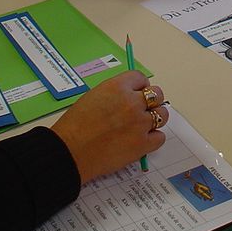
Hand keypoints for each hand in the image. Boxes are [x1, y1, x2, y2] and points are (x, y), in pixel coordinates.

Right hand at [51, 70, 167, 183]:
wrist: (69, 152)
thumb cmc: (74, 126)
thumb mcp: (93, 96)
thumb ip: (115, 93)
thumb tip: (129, 96)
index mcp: (118, 87)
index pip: (141, 79)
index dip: (139, 87)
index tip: (137, 93)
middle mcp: (132, 102)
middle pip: (157, 95)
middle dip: (151, 101)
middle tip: (142, 110)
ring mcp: (139, 123)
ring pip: (162, 115)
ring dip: (154, 119)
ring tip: (142, 126)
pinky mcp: (142, 144)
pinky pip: (159, 137)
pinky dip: (153, 139)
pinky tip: (141, 140)